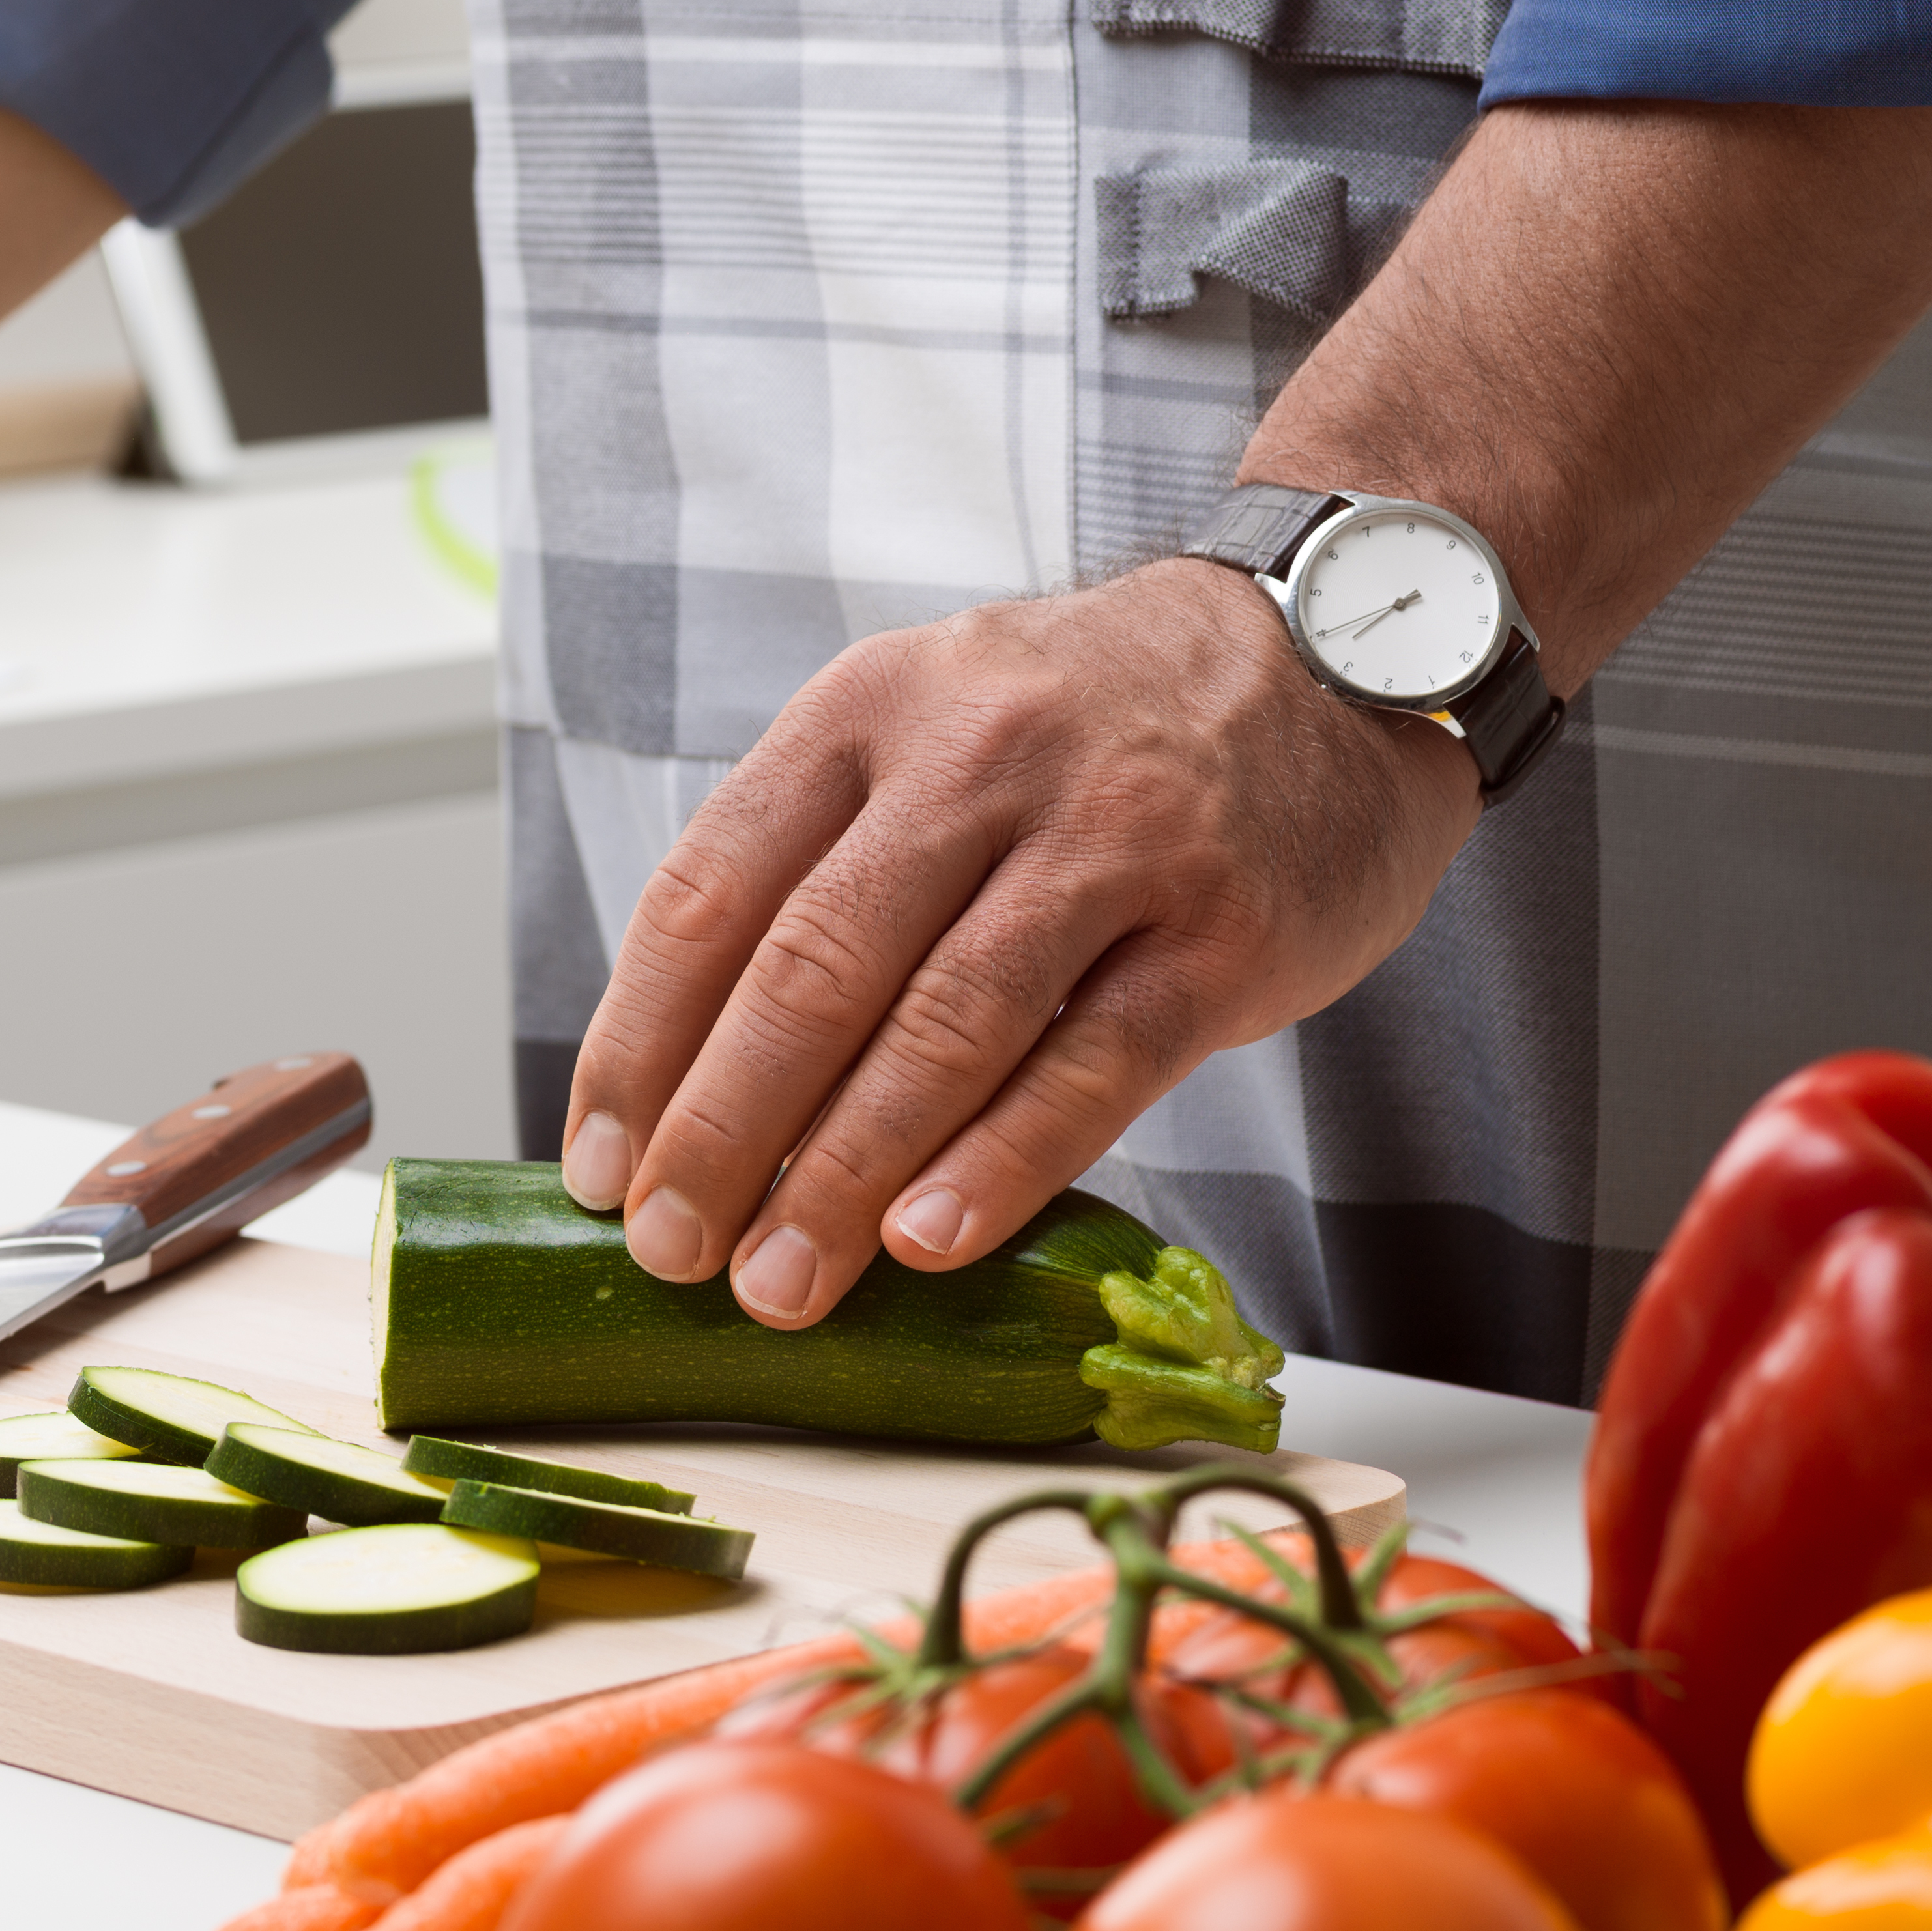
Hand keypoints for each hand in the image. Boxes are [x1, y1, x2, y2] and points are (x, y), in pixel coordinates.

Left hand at [557, 561, 1478, 1326]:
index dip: (639, 1040)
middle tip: (667, 1249)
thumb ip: (824, 865)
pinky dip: (998, 1162)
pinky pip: (1089, 1066)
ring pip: (941, 1027)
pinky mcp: (1221, 933)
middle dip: (721, 1129)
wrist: (1333, 646)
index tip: (598, 1163)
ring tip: (777, 1284)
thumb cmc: (1092, 726)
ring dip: (841, 1175)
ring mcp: (1109, 844)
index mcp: (868, 711)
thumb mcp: (931, 728)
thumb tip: (694, 1073)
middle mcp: (976, 762)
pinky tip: (924, 1241)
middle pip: (811, 968)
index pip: (712, 891)